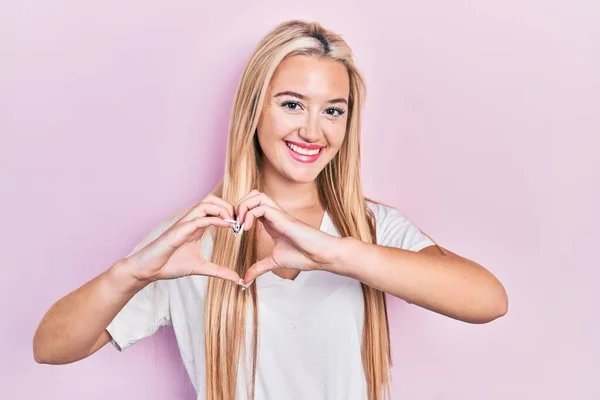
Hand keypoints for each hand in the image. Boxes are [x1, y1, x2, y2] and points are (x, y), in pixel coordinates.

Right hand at [125, 194, 240, 283]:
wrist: (148, 270)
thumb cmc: (170, 265)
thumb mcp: (200, 268)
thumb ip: (219, 271)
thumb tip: (237, 278)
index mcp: (196, 226)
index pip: (215, 208)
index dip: (230, 212)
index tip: (243, 225)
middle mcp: (191, 221)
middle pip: (212, 200)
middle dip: (228, 206)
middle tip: (240, 221)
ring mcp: (184, 224)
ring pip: (205, 204)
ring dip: (222, 209)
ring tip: (234, 222)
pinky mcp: (178, 231)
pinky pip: (198, 219)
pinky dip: (214, 219)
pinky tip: (227, 225)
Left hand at [235, 190, 341, 285]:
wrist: (320, 256)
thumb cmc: (303, 256)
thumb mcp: (274, 262)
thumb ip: (259, 268)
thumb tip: (246, 279)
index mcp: (271, 222)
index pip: (251, 206)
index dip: (240, 213)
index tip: (234, 230)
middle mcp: (274, 214)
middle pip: (252, 195)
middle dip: (239, 205)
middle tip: (235, 224)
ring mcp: (278, 214)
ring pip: (257, 195)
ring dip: (244, 206)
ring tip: (240, 224)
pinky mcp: (282, 217)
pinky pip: (261, 206)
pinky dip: (250, 214)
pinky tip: (247, 228)